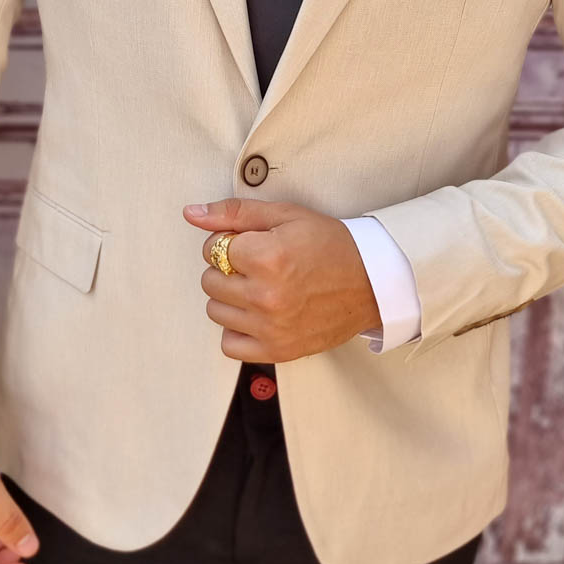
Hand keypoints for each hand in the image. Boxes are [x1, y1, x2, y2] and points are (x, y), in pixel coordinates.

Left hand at [182, 197, 382, 362]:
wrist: (372, 282)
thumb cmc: (331, 245)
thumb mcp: (286, 216)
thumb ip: (235, 213)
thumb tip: (192, 213)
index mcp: (267, 257)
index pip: (212, 248)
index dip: (229, 242)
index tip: (250, 244)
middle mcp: (265, 295)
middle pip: (210, 281)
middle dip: (226, 269)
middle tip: (256, 265)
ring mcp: (270, 327)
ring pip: (216, 311)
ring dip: (230, 298)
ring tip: (259, 288)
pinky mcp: (277, 350)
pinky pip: (230, 345)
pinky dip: (237, 330)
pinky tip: (257, 315)